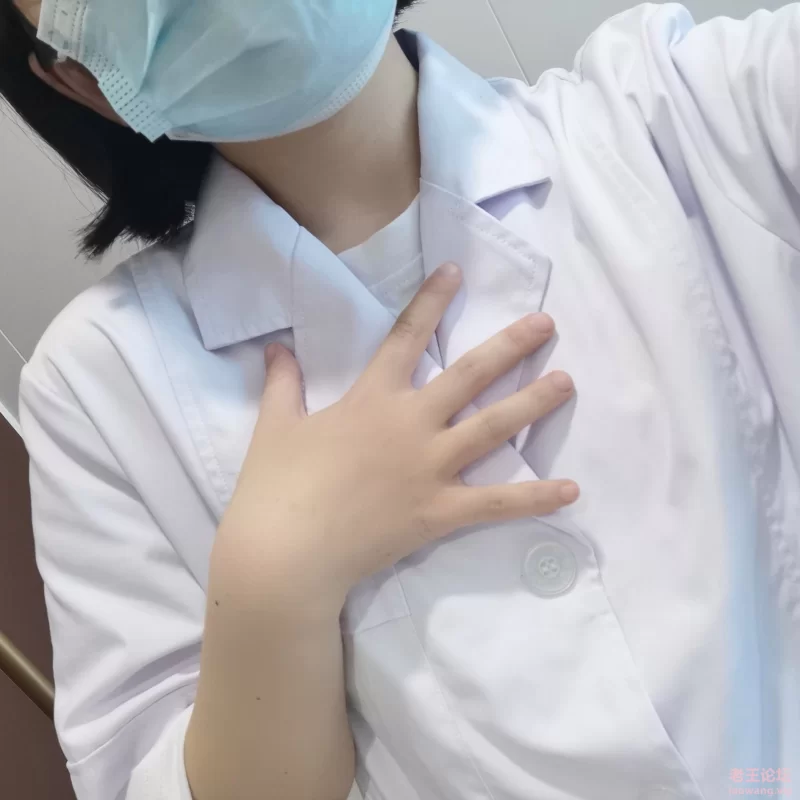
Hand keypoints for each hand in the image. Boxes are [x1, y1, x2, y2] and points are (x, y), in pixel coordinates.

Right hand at [217, 263, 577, 614]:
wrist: (286, 552)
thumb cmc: (277, 486)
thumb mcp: (275, 425)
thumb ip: (281, 382)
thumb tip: (276, 346)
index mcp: (372, 398)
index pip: (406, 336)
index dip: (431, 300)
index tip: (456, 271)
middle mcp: (411, 424)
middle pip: (470, 375)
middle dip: (510, 346)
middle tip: (547, 325)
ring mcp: (430, 467)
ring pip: (493, 428)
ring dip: (533, 403)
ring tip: (568, 383)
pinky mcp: (440, 511)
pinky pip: (496, 503)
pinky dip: (534, 498)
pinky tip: (571, 489)